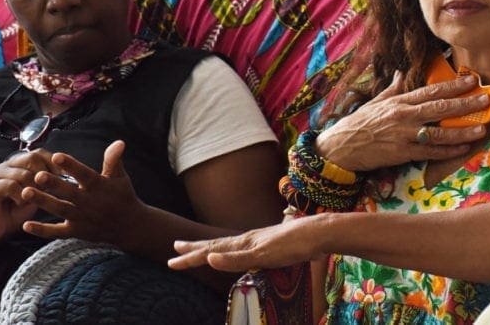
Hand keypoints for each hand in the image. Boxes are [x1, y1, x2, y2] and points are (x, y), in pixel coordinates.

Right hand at [0, 149, 55, 244]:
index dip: (53, 162)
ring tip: (33, 199)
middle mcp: (8, 166)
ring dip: (33, 188)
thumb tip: (67, 175)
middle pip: (32, 158)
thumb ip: (46, 182)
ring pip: (23, 173)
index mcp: (20, 164)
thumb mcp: (36, 194)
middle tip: (47, 189)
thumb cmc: (16, 211)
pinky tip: (21, 203)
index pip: (39, 153)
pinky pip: (10, 186)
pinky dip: (20, 195)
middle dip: (44, 174)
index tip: (63, 175)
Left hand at [20, 140, 147, 248]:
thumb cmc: (123, 196)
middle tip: (37, 175)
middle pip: (69, 192)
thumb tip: (119, 141)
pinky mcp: (76, 231)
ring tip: (25, 192)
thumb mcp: (120, 177)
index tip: (57, 156)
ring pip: (60, 209)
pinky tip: (26, 225)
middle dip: (53, 184)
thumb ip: (114, 160)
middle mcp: (89, 202)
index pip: (84, 174)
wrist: (130, 226)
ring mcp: (82, 218)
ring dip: (43, 202)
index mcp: (100, 186)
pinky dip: (42, 230)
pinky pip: (57, 232)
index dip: (71, 166)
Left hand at [169, 216, 317, 271]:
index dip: (201, 247)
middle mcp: (248, 240)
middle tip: (172, 251)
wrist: (317, 232)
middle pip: (215, 245)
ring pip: (221, 249)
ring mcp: (254, 245)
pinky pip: (241, 257)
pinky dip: (225, 257)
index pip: (220, 245)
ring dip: (200, 252)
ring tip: (179, 254)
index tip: (182, 247)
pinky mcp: (263, 252)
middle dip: (192, 250)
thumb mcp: (278, 251)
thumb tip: (257, 256)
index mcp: (249, 242)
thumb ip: (266, 253)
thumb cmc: (300, 241)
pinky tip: (212, 258)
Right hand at [316, 72, 489, 170]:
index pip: (431, 90)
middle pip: (440, 108)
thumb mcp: (375, 101)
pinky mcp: (403, 153)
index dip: (453, 85)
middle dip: (465, 103)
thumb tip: (400, 73)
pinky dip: (447, 151)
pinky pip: (430, 152)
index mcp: (400, 101)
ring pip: (439, 132)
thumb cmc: (359, 123)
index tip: (471, 79)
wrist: (341, 146)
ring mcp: (405, 135)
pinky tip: (463, 148)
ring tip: (481, 127)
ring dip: (462, 130)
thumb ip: (392, 89)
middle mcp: (404, 116)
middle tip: (485, 99)